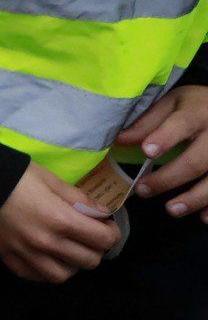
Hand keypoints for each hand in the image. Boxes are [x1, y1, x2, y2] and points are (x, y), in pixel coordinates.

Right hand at [0, 162, 119, 282]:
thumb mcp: (50, 179)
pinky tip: (46, 257)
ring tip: (67, 251)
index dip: (111, 232)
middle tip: (88, 236)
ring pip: (64, 275)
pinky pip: (36, 276)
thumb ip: (78, 198)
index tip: (105, 225)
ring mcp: (27, 254)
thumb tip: (101, 212)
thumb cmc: (14, 175)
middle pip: (89, 261)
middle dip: (95, 248)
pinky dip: (46, 270)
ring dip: (71, 264)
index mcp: (60, 220)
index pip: (103, 239)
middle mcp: (47, 243)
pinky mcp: (9, 258)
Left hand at [121, 84, 207, 216]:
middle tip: (143, 190)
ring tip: (171, 209)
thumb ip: (148, 121)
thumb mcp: (173, 103)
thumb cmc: (196, 106)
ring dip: (193, 198)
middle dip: (168, 178)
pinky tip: (203, 217)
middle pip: (196, 161)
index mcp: (197, 113)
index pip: (182, 124)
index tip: (147, 151)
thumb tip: (119, 139)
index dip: (165, 138)